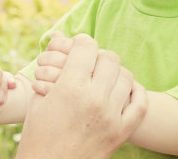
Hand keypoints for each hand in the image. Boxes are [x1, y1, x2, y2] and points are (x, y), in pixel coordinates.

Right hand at [16, 34, 146, 158]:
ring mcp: (111, 117)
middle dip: (98, 56)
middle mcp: (94, 99)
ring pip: (126, 77)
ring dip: (114, 73)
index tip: (77, 46)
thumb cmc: (37, 137)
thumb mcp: (37, 101)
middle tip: (89, 63)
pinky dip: (135, 92)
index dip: (80, 42)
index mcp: (69, 88)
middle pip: (109, 58)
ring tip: (103, 78)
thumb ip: (49, 69)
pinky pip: (140, 104)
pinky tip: (124, 90)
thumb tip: (57, 39)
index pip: (86, 47)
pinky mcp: (121, 133)